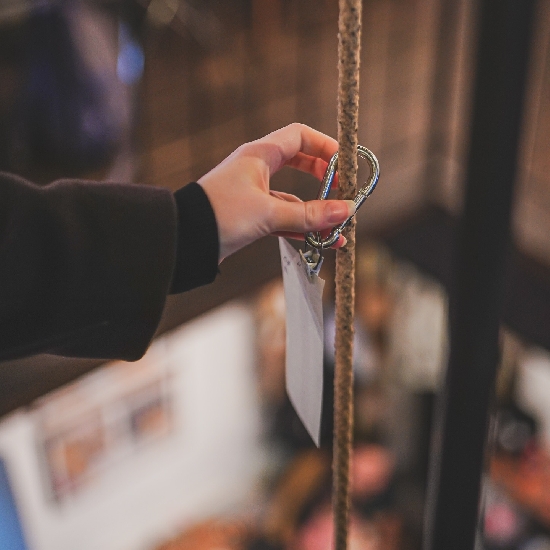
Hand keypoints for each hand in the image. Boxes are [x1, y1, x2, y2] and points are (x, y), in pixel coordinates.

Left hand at [198, 123, 354, 260]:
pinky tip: (317, 241)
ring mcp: (254, 192)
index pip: (300, 136)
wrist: (184, 240)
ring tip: (338, 229)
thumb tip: (346, 210)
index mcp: (260, 155)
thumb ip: (309, 214)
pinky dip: (299, 226)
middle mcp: (258, 169)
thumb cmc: (220, 215)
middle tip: (342, 193)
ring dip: (314, 212)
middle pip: (300, 162)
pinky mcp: (251, 215)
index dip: (326, 146)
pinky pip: (282, 216)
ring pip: (293, 196)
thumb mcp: (268, 213)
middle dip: (324, 178)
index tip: (345, 165)